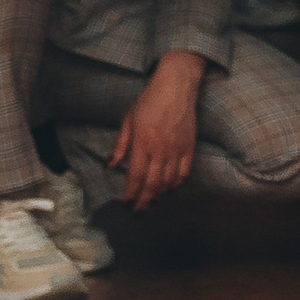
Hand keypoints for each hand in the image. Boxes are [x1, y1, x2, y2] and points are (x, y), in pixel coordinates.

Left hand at [113, 51, 202, 210]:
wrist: (176, 87)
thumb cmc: (148, 101)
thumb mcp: (127, 121)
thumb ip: (120, 146)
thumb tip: (110, 166)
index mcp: (142, 143)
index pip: (136, 175)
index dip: (131, 193)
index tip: (126, 203)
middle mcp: (160, 149)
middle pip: (152, 183)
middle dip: (144, 200)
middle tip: (138, 212)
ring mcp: (176, 149)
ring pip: (169, 180)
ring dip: (159, 195)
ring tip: (152, 203)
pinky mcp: (189, 146)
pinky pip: (184, 171)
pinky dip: (177, 184)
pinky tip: (170, 189)